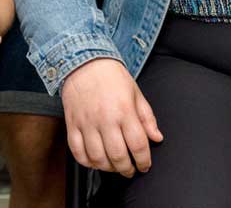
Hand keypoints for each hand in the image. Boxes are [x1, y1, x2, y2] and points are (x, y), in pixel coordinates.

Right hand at [61, 58, 162, 177]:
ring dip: (107, 168)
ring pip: (97, 158)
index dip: (144, 161)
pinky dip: (86, 162)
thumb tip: (157, 138)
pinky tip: (94, 161)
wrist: (84, 61)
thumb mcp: (136, 93)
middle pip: (118, 156)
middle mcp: (105, 118)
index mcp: (124, 110)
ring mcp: (87, 122)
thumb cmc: (111, 76)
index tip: (144, 165)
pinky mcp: (72, 124)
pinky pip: (77, 151)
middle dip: (127, 169)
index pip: (138, 145)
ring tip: (113, 166)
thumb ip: (147, 117)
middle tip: (130, 169)